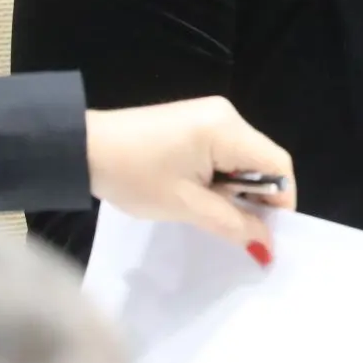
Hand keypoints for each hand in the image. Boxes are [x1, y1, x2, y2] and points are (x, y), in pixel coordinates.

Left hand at [85, 97, 295, 264]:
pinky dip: (220, 176)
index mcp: (228, 129)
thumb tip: (268, 247)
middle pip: (262, 160)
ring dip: (235, 189)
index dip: (280, 202)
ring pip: (243, 158)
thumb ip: (232, 224)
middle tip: (234, 229)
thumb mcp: (185, 206)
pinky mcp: (195, 122)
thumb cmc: (134, 176)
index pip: (278, 165)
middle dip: (255, 197)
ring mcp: (210, 116)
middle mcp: (227, 115)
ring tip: (208, 211)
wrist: (82, 149)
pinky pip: (224, 152)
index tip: (266, 234)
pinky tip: (199, 193)